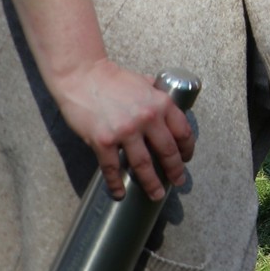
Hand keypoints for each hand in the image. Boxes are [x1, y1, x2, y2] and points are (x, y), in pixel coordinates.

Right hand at [49, 59, 195, 200]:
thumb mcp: (144, 82)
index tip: (186, 159)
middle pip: (167, 151)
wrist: (82, 77)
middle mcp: (147, 118)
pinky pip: (112, 169)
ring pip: (143, 164)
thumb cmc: (113, 79)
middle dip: (175, 170)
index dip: (187, 149)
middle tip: (178, 181)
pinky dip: (116, 184)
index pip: (183, 132)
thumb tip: (166, 105)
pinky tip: (120, 193)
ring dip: (152, 183)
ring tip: (156, 194)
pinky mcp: (103, 141)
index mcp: (161, 104)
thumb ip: (157, 95)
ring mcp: (125, 131)